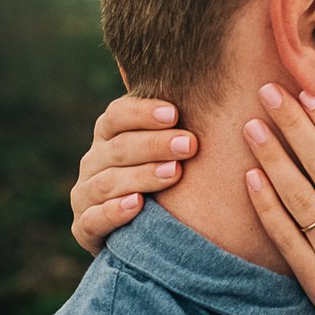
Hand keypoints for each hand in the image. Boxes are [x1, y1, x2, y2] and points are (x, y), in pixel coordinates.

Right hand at [69, 95, 196, 253]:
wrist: (145, 235)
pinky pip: (92, 220)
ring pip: (107, 183)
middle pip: (118, 148)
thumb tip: (230, 79)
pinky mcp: (85, 229)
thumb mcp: (173, 152)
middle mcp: (94, 163)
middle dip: (154, 144)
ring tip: (173, 173)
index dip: (142, 113)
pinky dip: (113, 212)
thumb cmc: (169, 181)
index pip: (117, 116)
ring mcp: (86, 196)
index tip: (174, 114)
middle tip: (190, 144)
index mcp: (111, 136)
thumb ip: (184, 128)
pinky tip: (137, 205)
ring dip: (141, 176)